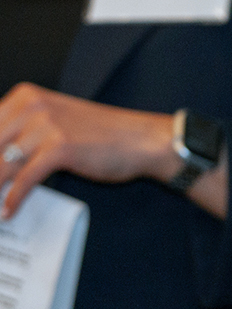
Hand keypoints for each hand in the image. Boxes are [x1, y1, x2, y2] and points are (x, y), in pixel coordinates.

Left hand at [0, 84, 177, 215]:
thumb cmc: (100, 134)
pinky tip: (9, 211)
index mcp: (26, 96)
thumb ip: (20, 133)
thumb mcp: (53, 122)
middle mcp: (32, 106)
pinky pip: (25, 178)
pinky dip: (14, 198)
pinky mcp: (60, 147)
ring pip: (1, 164)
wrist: (141, 140)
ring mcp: (46, 125)